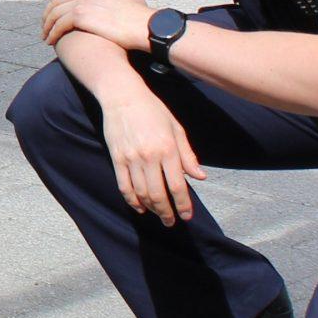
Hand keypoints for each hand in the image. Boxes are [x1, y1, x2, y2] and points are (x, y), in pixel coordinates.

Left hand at [42, 0, 149, 51]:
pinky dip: (52, 34)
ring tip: (45, 36)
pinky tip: (51, 41)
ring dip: (47, 26)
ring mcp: (81, 2)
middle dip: (47, 13)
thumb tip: (120, 3)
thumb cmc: (140, 17)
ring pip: (54, 14)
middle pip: (56, 0)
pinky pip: (58, 26)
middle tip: (44, 24)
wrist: (144, 25)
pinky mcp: (79, 17)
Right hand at [95, 82, 206, 225]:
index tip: (186, 216)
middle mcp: (149, 156)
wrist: (122, 96)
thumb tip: (200, 177)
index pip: (177, 186)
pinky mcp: (117, 158)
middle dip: (166, 212)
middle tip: (171, 221)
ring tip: (158, 214)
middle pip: (158, 194)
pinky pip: (124, 186)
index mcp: (168, 149)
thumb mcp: (176, 128)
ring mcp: (131, 159)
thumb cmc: (153, 110)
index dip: (183, 205)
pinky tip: (139, 206)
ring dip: (151, 208)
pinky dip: (132, 200)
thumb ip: (187, 155)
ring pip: (141, 193)